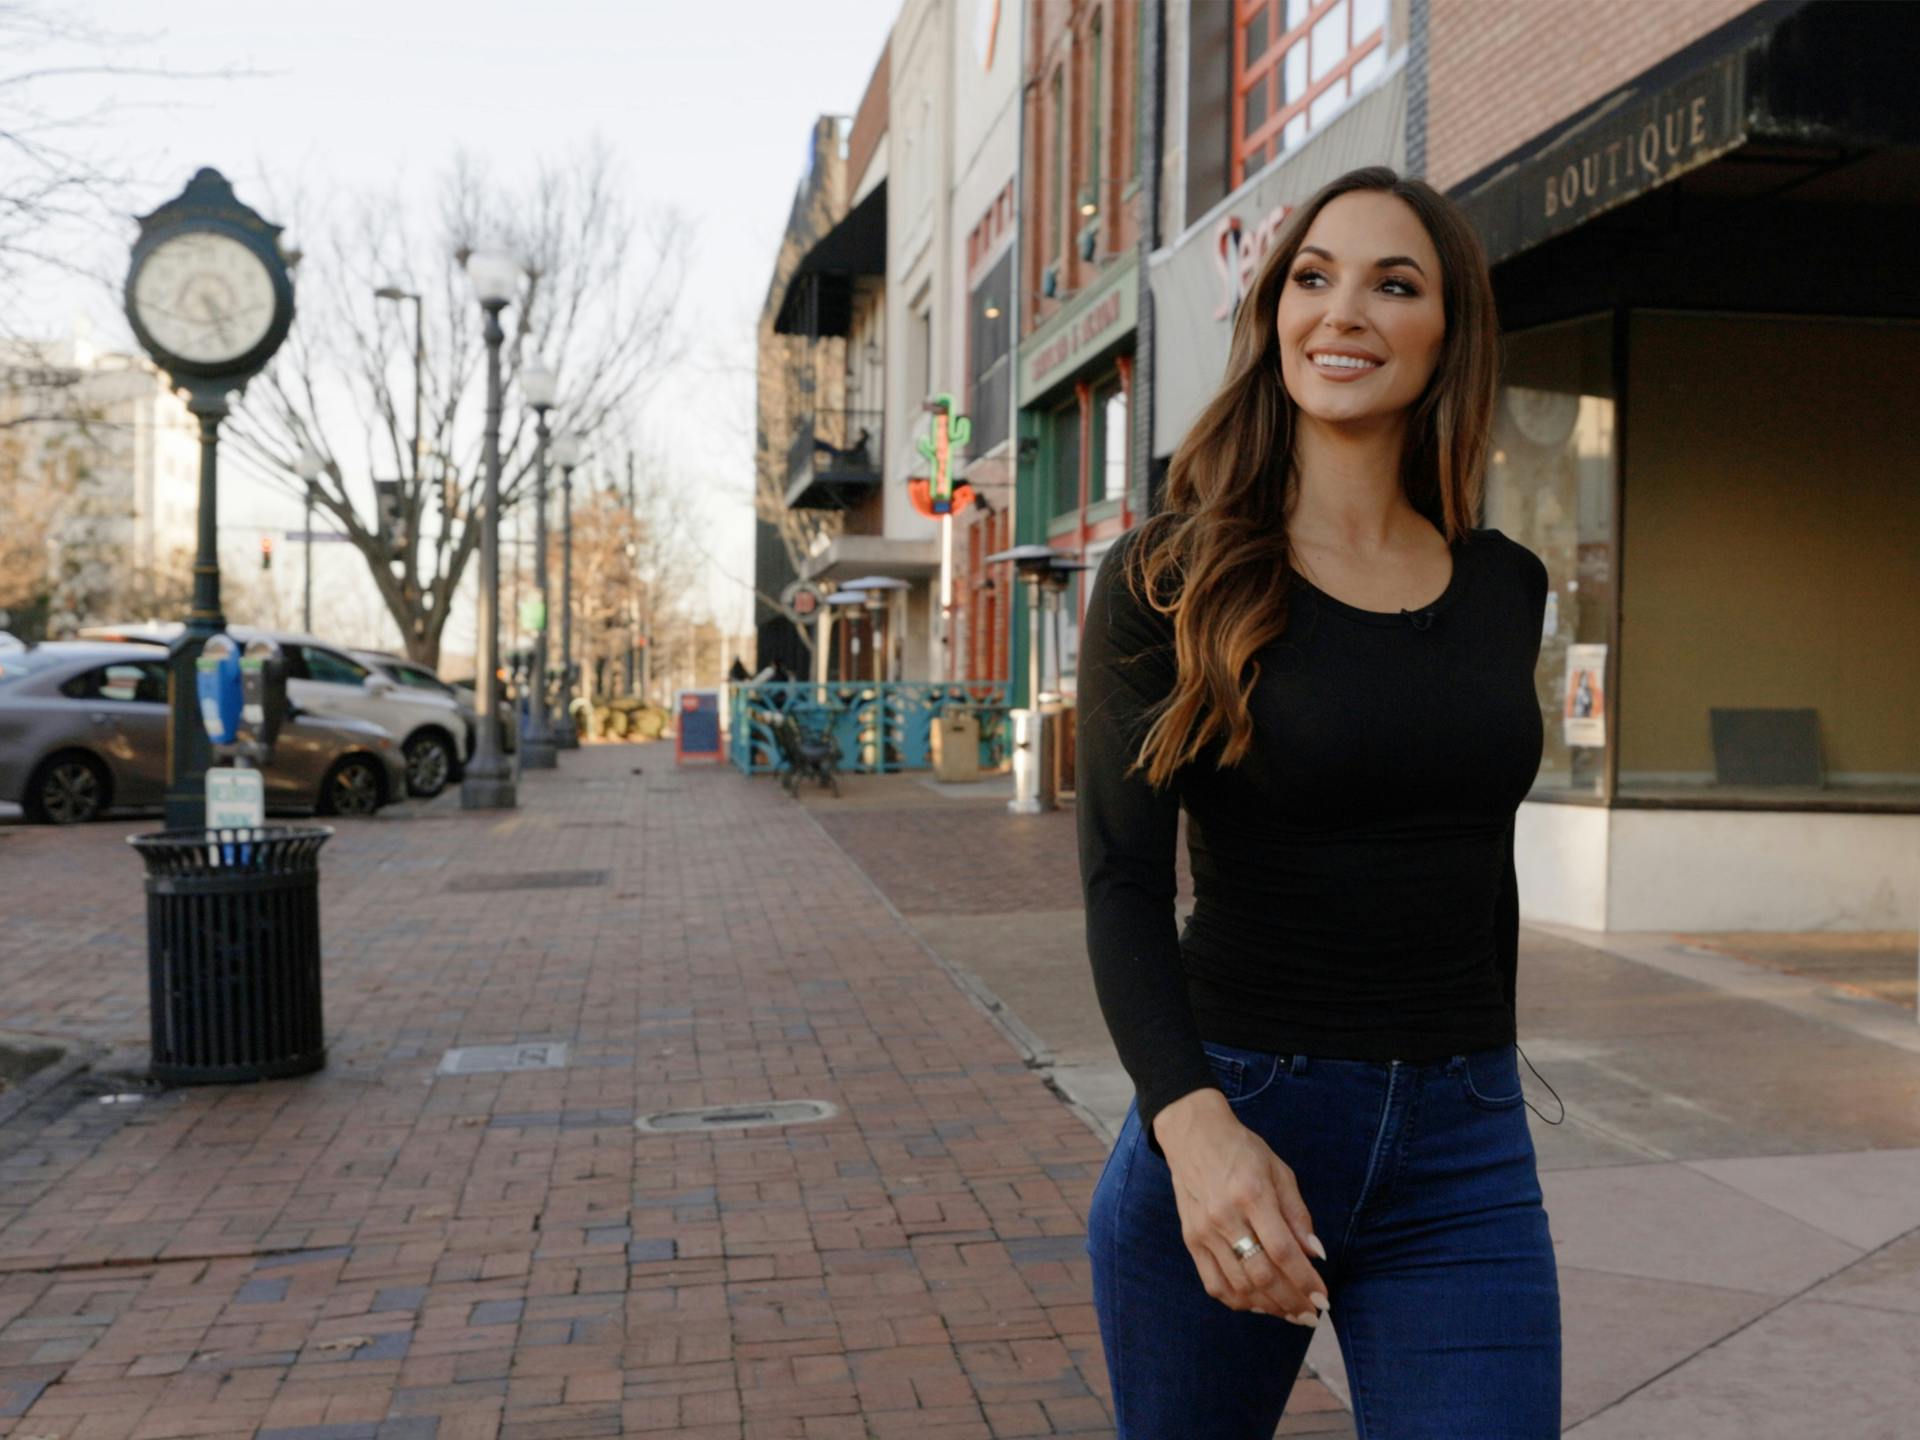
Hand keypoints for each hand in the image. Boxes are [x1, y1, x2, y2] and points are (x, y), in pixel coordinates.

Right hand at [1152, 1088, 1330, 1325]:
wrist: (1193, 1136)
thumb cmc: (1242, 1150)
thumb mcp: (1279, 1171)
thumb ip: (1298, 1215)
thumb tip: (1316, 1255)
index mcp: (1252, 1194)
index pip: (1283, 1251)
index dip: (1305, 1280)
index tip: (1324, 1299)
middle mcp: (1225, 1216)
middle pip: (1261, 1275)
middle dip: (1292, 1301)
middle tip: (1311, 1314)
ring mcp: (1203, 1231)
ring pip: (1239, 1286)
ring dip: (1269, 1307)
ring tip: (1290, 1312)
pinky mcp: (1190, 1240)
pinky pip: (1214, 1284)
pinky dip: (1239, 1301)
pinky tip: (1258, 1304)